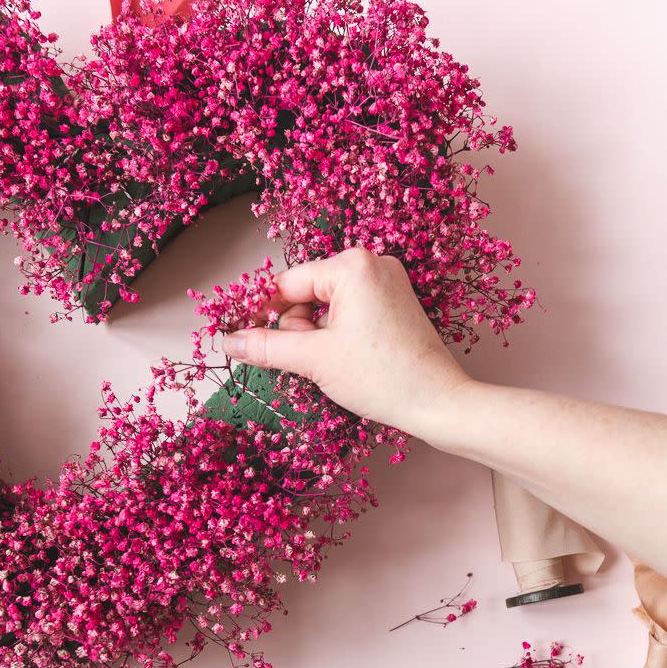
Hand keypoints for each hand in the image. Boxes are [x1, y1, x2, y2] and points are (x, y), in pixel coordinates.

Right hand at [222, 249, 471, 439]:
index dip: (261, 313)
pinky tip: (348, 362)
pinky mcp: (396, 306)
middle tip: (311, 361)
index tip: (242, 337)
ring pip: (327, 307)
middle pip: (307, 294)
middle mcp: (372, 264)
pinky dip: (338, 337)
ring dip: (317, 337)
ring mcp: (388, 284)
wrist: (438, 402)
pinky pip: (350, 314)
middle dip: (299, 329)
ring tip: (334, 365)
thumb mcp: (314, 359)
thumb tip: (228, 341)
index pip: (288, 284)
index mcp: (352, 265)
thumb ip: (266, 346)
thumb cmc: (382, 377)